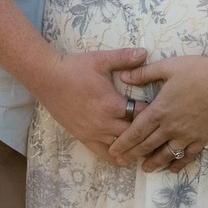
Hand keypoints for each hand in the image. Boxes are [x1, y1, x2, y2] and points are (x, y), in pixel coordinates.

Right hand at [39, 47, 148, 161]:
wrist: (47, 79)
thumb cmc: (75, 68)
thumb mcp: (101, 59)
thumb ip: (124, 57)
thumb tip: (145, 52)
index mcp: (112, 104)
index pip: (142, 114)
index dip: (153, 112)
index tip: (160, 109)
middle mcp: (104, 123)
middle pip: (134, 135)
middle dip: (147, 132)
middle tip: (157, 128)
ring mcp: (93, 133)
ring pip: (121, 148)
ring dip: (134, 145)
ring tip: (146, 143)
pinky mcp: (84, 138)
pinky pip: (104, 154)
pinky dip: (117, 156)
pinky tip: (126, 156)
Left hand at [110, 55, 207, 171]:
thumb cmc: (197, 70)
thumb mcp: (167, 67)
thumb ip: (144, 73)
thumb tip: (123, 77)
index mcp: (160, 110)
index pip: (136, 131)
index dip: (123, 143)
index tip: (113, 150)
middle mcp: (171, 126)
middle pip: (147, 146)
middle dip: (132, 155)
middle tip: (121, 163)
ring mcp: (187, 134)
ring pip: (166, 154)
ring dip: (154, 163)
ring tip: (145, 169)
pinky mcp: (202, 137)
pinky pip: (188, 156)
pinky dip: (179, 164)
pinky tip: (173, 168)